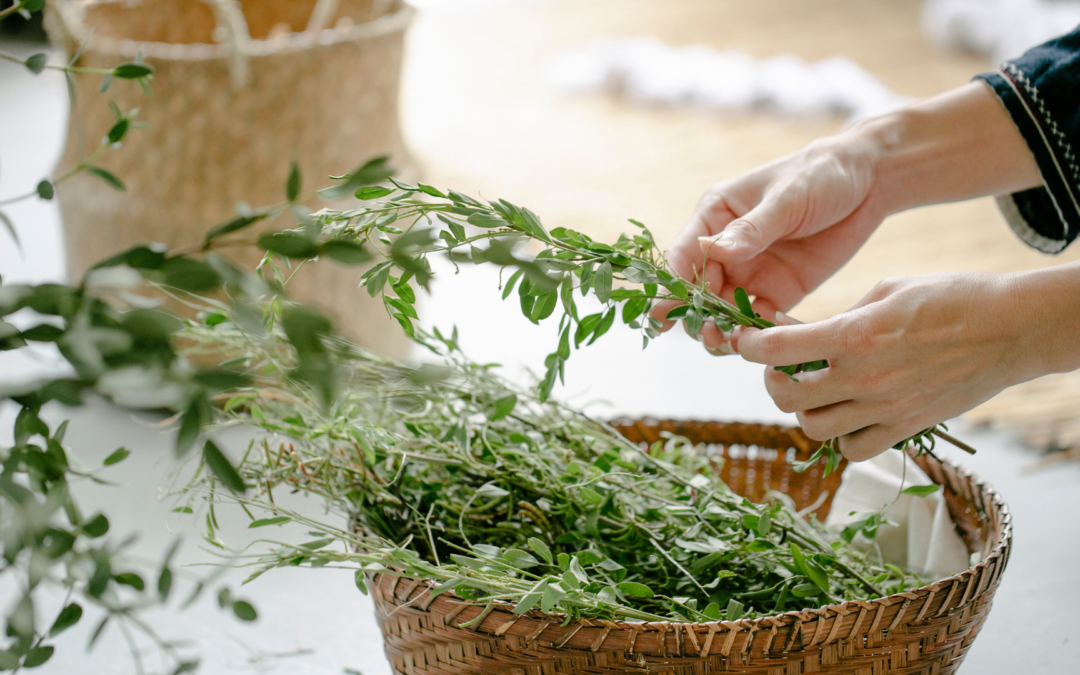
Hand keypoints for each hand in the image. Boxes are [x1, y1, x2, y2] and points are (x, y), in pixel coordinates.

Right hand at [651, 127, 889, 351]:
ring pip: (723, 312)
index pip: (684, 255)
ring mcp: (750, 273)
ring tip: (729, 344)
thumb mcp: (787, 198)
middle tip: (709, 334)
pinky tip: (764, 344)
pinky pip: (758, 320)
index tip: (664, 315)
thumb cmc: (821, 174)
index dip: (672, 286)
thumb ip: (752, 229)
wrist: (870, 181)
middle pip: (699, 291)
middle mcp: (726, 249)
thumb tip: (713, 251)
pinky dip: (757, 335)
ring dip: (722, 331)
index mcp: (716, 216)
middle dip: (698, 316)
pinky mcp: (779, 291)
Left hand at [733, 272, 1041, 459]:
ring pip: (813, 428)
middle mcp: (863, 377)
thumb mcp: (884, 290)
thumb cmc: (949, 296)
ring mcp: (884, 408)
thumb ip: (839, 317)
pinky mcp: (906, 427)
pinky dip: (841, 437)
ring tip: (816, 390)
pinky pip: (853, 450)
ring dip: (804, 409)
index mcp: (853, 335)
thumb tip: (800, 334)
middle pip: (785, 396)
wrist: (1011, 327)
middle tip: (783, 367)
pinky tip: (848, 413)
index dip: (749, 345)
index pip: (776, 350)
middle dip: (773, 379)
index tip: (747, 340)